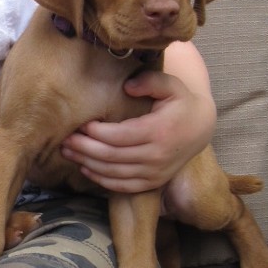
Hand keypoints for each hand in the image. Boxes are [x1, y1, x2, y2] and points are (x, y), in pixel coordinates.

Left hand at [61, 69, 215, 193]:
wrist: (202, 128)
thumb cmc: (181, 103)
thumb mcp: (171, 85)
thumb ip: (149, 81)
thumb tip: (127, 87)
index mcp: (159, 131)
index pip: (119, 136)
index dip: (96, 132)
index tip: (81, 124)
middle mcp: (156, 156)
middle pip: (111, 156)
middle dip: (84, 149)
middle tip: (65, 140)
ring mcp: (155, 173)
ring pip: (113, 173)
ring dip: (87, 164)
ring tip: (67, 153)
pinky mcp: (153, 182)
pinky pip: (122, 186)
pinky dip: (101, 180)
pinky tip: (85, 168)